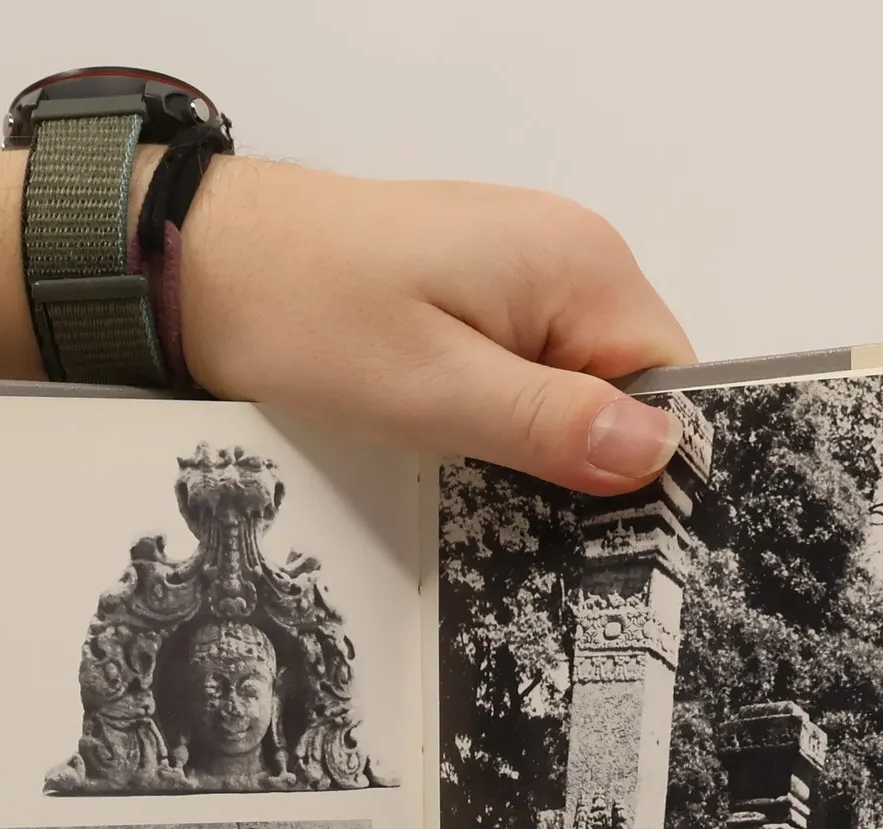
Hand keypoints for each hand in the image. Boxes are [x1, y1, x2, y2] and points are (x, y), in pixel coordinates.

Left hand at [178, 161, 694, 494]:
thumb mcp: (436, 391)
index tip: (596, 518)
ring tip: (468, 461)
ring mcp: (524, 273)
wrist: (210, 263)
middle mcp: (568, 256)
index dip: (644, 461)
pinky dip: (501, 416)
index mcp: (582, 267)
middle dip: (583, 455)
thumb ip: (553, 424)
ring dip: (535, 438)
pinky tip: (454, 438)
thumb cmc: (306, 312)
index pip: (672, 384)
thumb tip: (656, 453)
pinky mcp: (481, 296)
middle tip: (514, 500)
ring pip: (574, 388)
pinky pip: (527, 372)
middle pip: (627, 388)